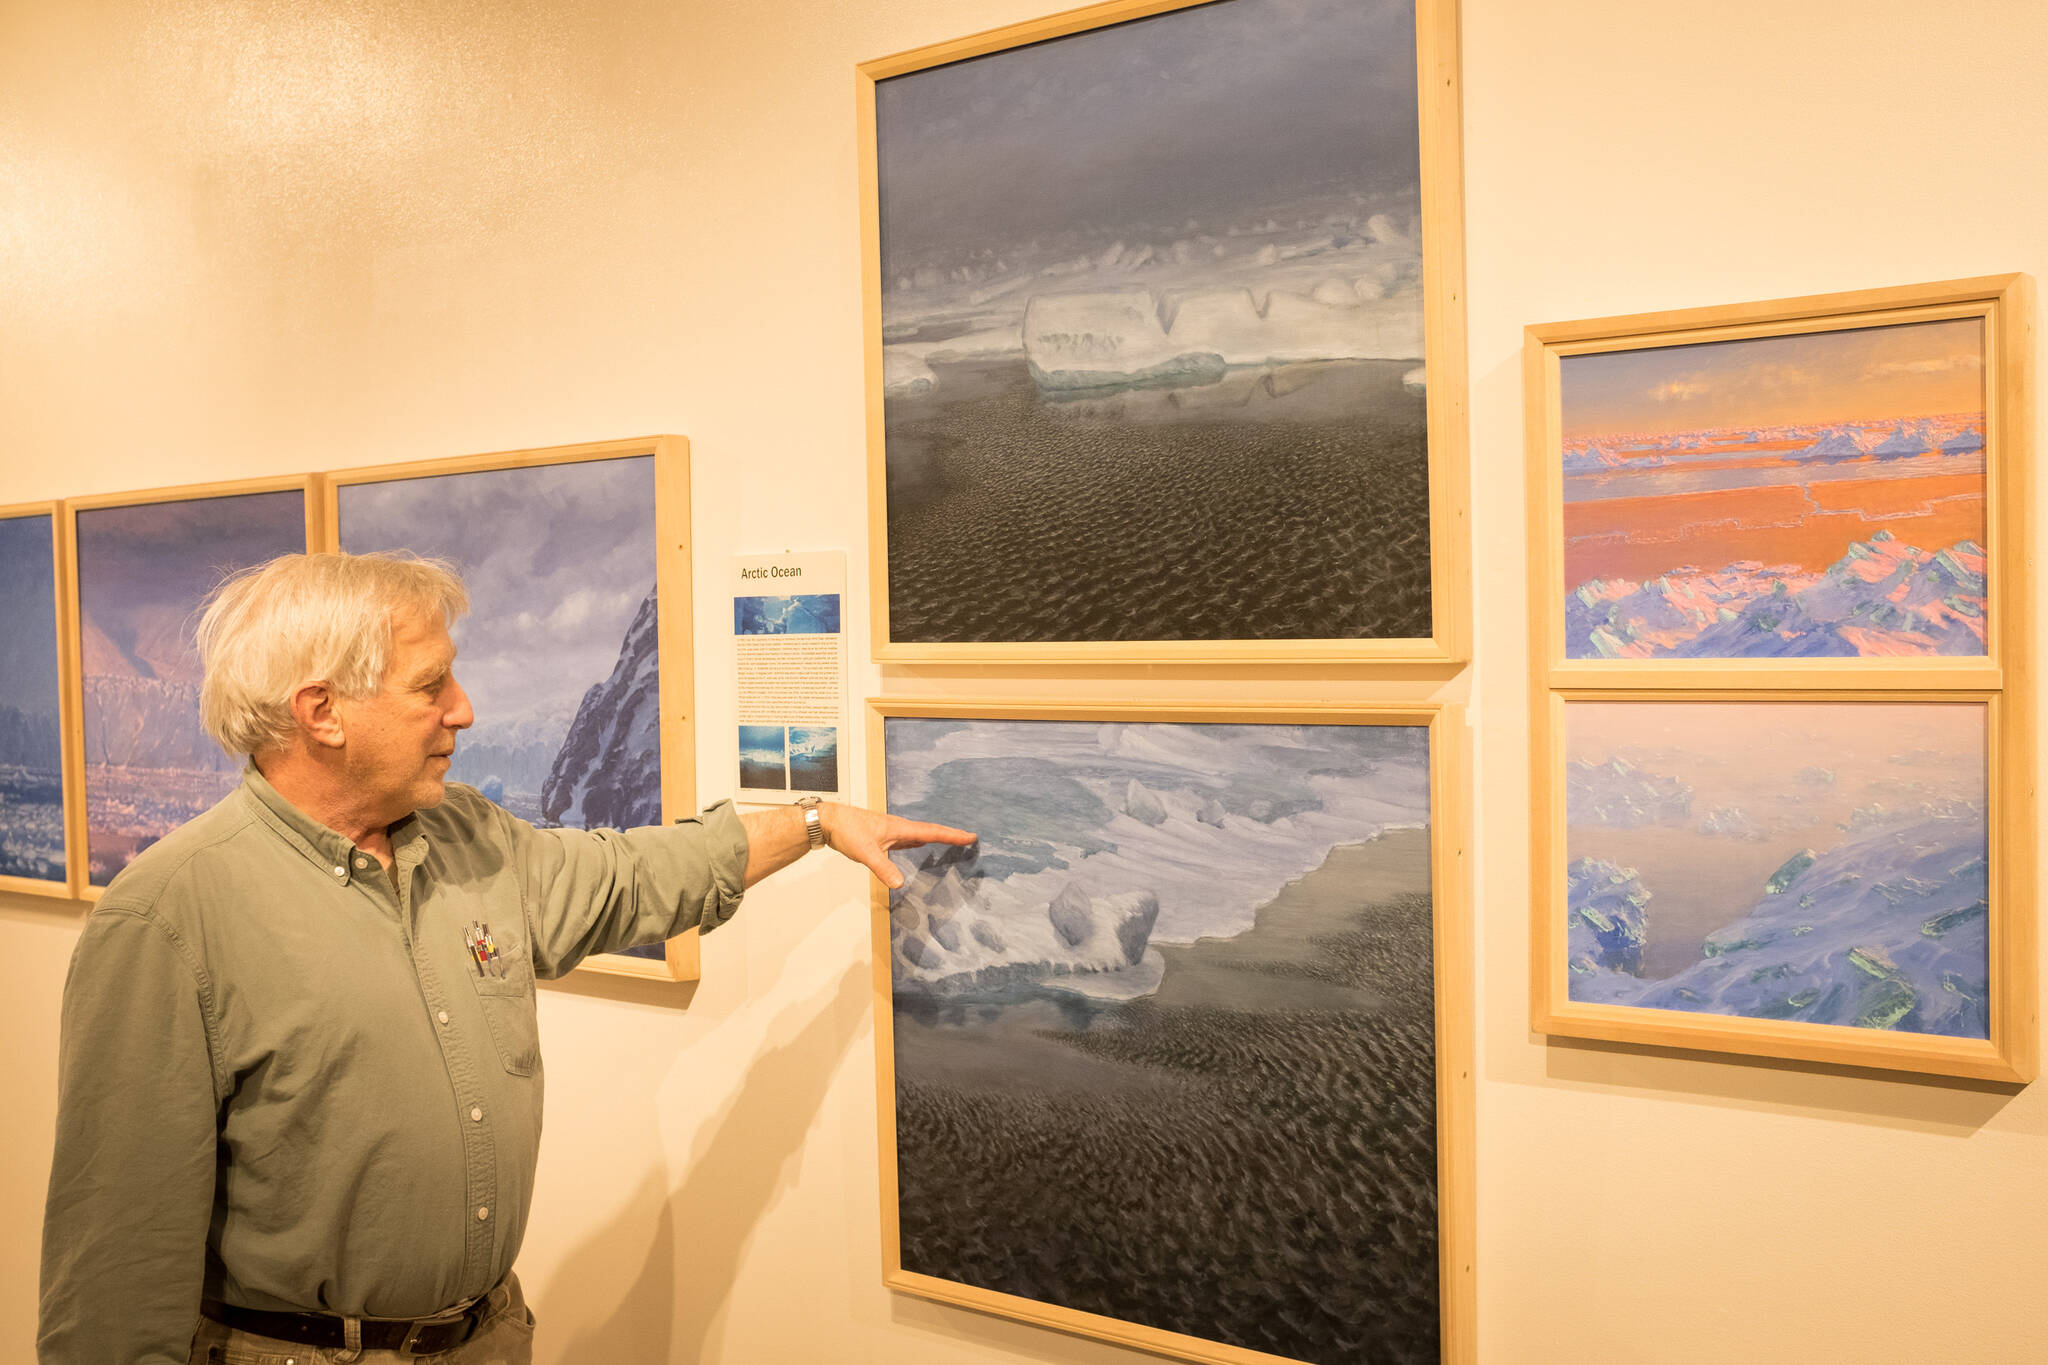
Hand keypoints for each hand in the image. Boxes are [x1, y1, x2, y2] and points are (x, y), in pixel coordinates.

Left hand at [821, 804, 975, 889]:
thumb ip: (883, 867)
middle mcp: (899, 828)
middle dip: (950, 835)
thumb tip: (900, 885)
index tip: (971, 836)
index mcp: (900, 828)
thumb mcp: (866, 852)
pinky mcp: (883, 836)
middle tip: (969, 838)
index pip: (932, 832)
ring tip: (952, 840)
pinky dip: (919, 841)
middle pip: (930, 831)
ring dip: (936, 836)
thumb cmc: (847, 831)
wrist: (828, 821)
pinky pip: (908, 838)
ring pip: (919, 834)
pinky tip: (920, 844)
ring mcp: (891, 831)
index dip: (952, 836)